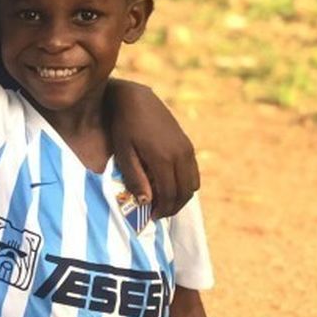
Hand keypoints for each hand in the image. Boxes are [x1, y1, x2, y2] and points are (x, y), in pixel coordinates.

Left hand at [109, 82, 198, 215]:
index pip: (169, 194)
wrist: (135, 99)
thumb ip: (135, 178)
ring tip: (163, 203)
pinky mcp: (187, 144)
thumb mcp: (124, 153)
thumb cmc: (123, 126)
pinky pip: (192, 172)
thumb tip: (147, 202)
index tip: (152, 217)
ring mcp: (187, 149)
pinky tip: (168, 186)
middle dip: (173, 207)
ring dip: (180, 197)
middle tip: (158, 214)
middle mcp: (181, 154)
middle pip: (185, 192)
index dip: (162, 209)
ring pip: (192, 183)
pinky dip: (184, 184)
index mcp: (164, 158)